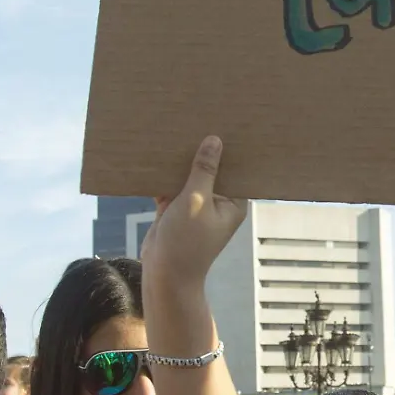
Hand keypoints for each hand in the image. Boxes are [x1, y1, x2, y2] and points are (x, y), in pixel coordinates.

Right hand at [139, 136, 247, 291]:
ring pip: (190, 177)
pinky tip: (157, 153)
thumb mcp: (196, 201)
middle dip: (203, 151)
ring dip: (181, 162)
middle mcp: (218, 203)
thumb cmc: (187, 242)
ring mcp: (196, 206)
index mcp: (234, 202)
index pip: (237, 169)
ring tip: (176, 131)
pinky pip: (172, 186)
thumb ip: (204, 170)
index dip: (231, 149)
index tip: (228, 123)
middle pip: (212, 170)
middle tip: (198, 120)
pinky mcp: (176, 210)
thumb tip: (215, 141)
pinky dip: (165, 176)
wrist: (163, 274)